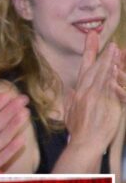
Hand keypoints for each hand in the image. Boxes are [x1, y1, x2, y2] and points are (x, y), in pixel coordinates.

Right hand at [66, 32, 122, 150]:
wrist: (85, 143)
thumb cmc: (79, 132)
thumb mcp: (70, 115)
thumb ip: (70, 101)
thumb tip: (69, 91)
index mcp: (78, 93)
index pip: (84, 69)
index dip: (88, 53)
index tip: (91, 39)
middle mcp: (85, 92)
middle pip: (93, 68)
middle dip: (99, 53)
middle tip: (103, 39)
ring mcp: (95, 97)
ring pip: (102, 75)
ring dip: (109, 60)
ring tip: (115, 48)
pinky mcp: (105, 103)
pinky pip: (109, 86)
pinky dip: (111, 75)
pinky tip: (115, 65)